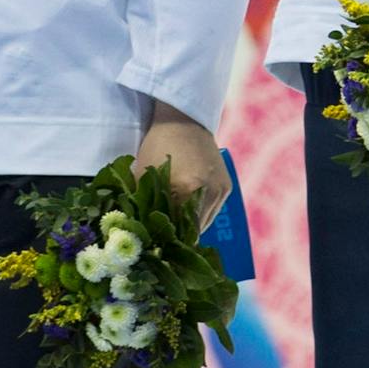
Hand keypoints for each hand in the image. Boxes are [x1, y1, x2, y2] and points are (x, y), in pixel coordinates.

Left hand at [136, 100, 229, 229]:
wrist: (184, 121)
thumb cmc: (158, 146)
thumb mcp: (145, 177)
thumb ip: (143, 207)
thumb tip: (141, 235)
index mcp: (188, 188)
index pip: (176, 231)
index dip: (164, 242)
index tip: (154, 247)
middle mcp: (210, 191)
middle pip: (193, 232)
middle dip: (177, 238)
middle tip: (162, 240)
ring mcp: (221, 190)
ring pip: (204, 225)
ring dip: (189, 228)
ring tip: (174, 227)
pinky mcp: (227, 187)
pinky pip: (212, 213)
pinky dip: (199, 217)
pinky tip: (186, 212)